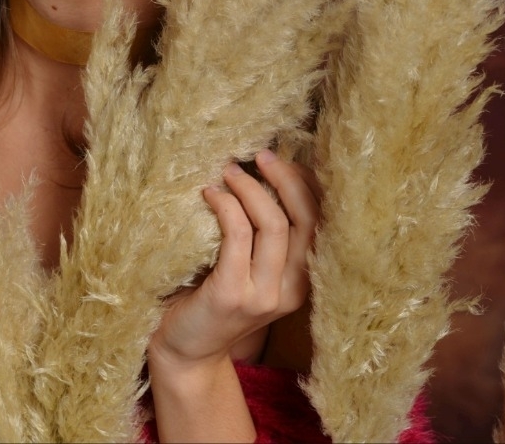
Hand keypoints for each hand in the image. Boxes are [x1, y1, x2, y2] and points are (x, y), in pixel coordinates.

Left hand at [148, 151, 319, 371]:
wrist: (185, 349)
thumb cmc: (213, 294)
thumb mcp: (251, 264)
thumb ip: (265, 233)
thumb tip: (268, 170)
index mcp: (302, 280)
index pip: (320, 222)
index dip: (305, 184)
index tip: (282, 159)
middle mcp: (291, 290)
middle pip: (305, 219)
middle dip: (285, 178)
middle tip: (260, 155)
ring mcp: (263, 296)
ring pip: (273, 224)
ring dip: (250, 188)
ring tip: (228, 171)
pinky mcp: (232, 295)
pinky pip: (237, 236)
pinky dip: (226, 206)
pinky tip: (210, 194)